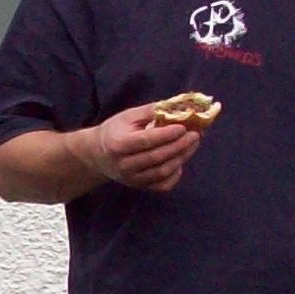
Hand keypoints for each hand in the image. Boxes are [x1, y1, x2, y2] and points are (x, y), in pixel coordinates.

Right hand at [82, 104, 201, 193]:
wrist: (99, 155)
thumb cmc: (116, 131)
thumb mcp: (127, 116)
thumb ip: (150, 111)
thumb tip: (176, 106)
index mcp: (118, 144)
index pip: (146, 140)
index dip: (167, 134)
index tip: (184, 127)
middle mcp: (124, 165)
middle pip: (157, 157)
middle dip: (179, 145)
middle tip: (195, 134)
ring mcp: (133, 179)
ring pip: (162, 171)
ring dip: (181, 157)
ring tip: (193, 143)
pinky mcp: (140, 187)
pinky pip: (163, 185)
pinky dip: (175, 174)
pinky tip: (180, 160)